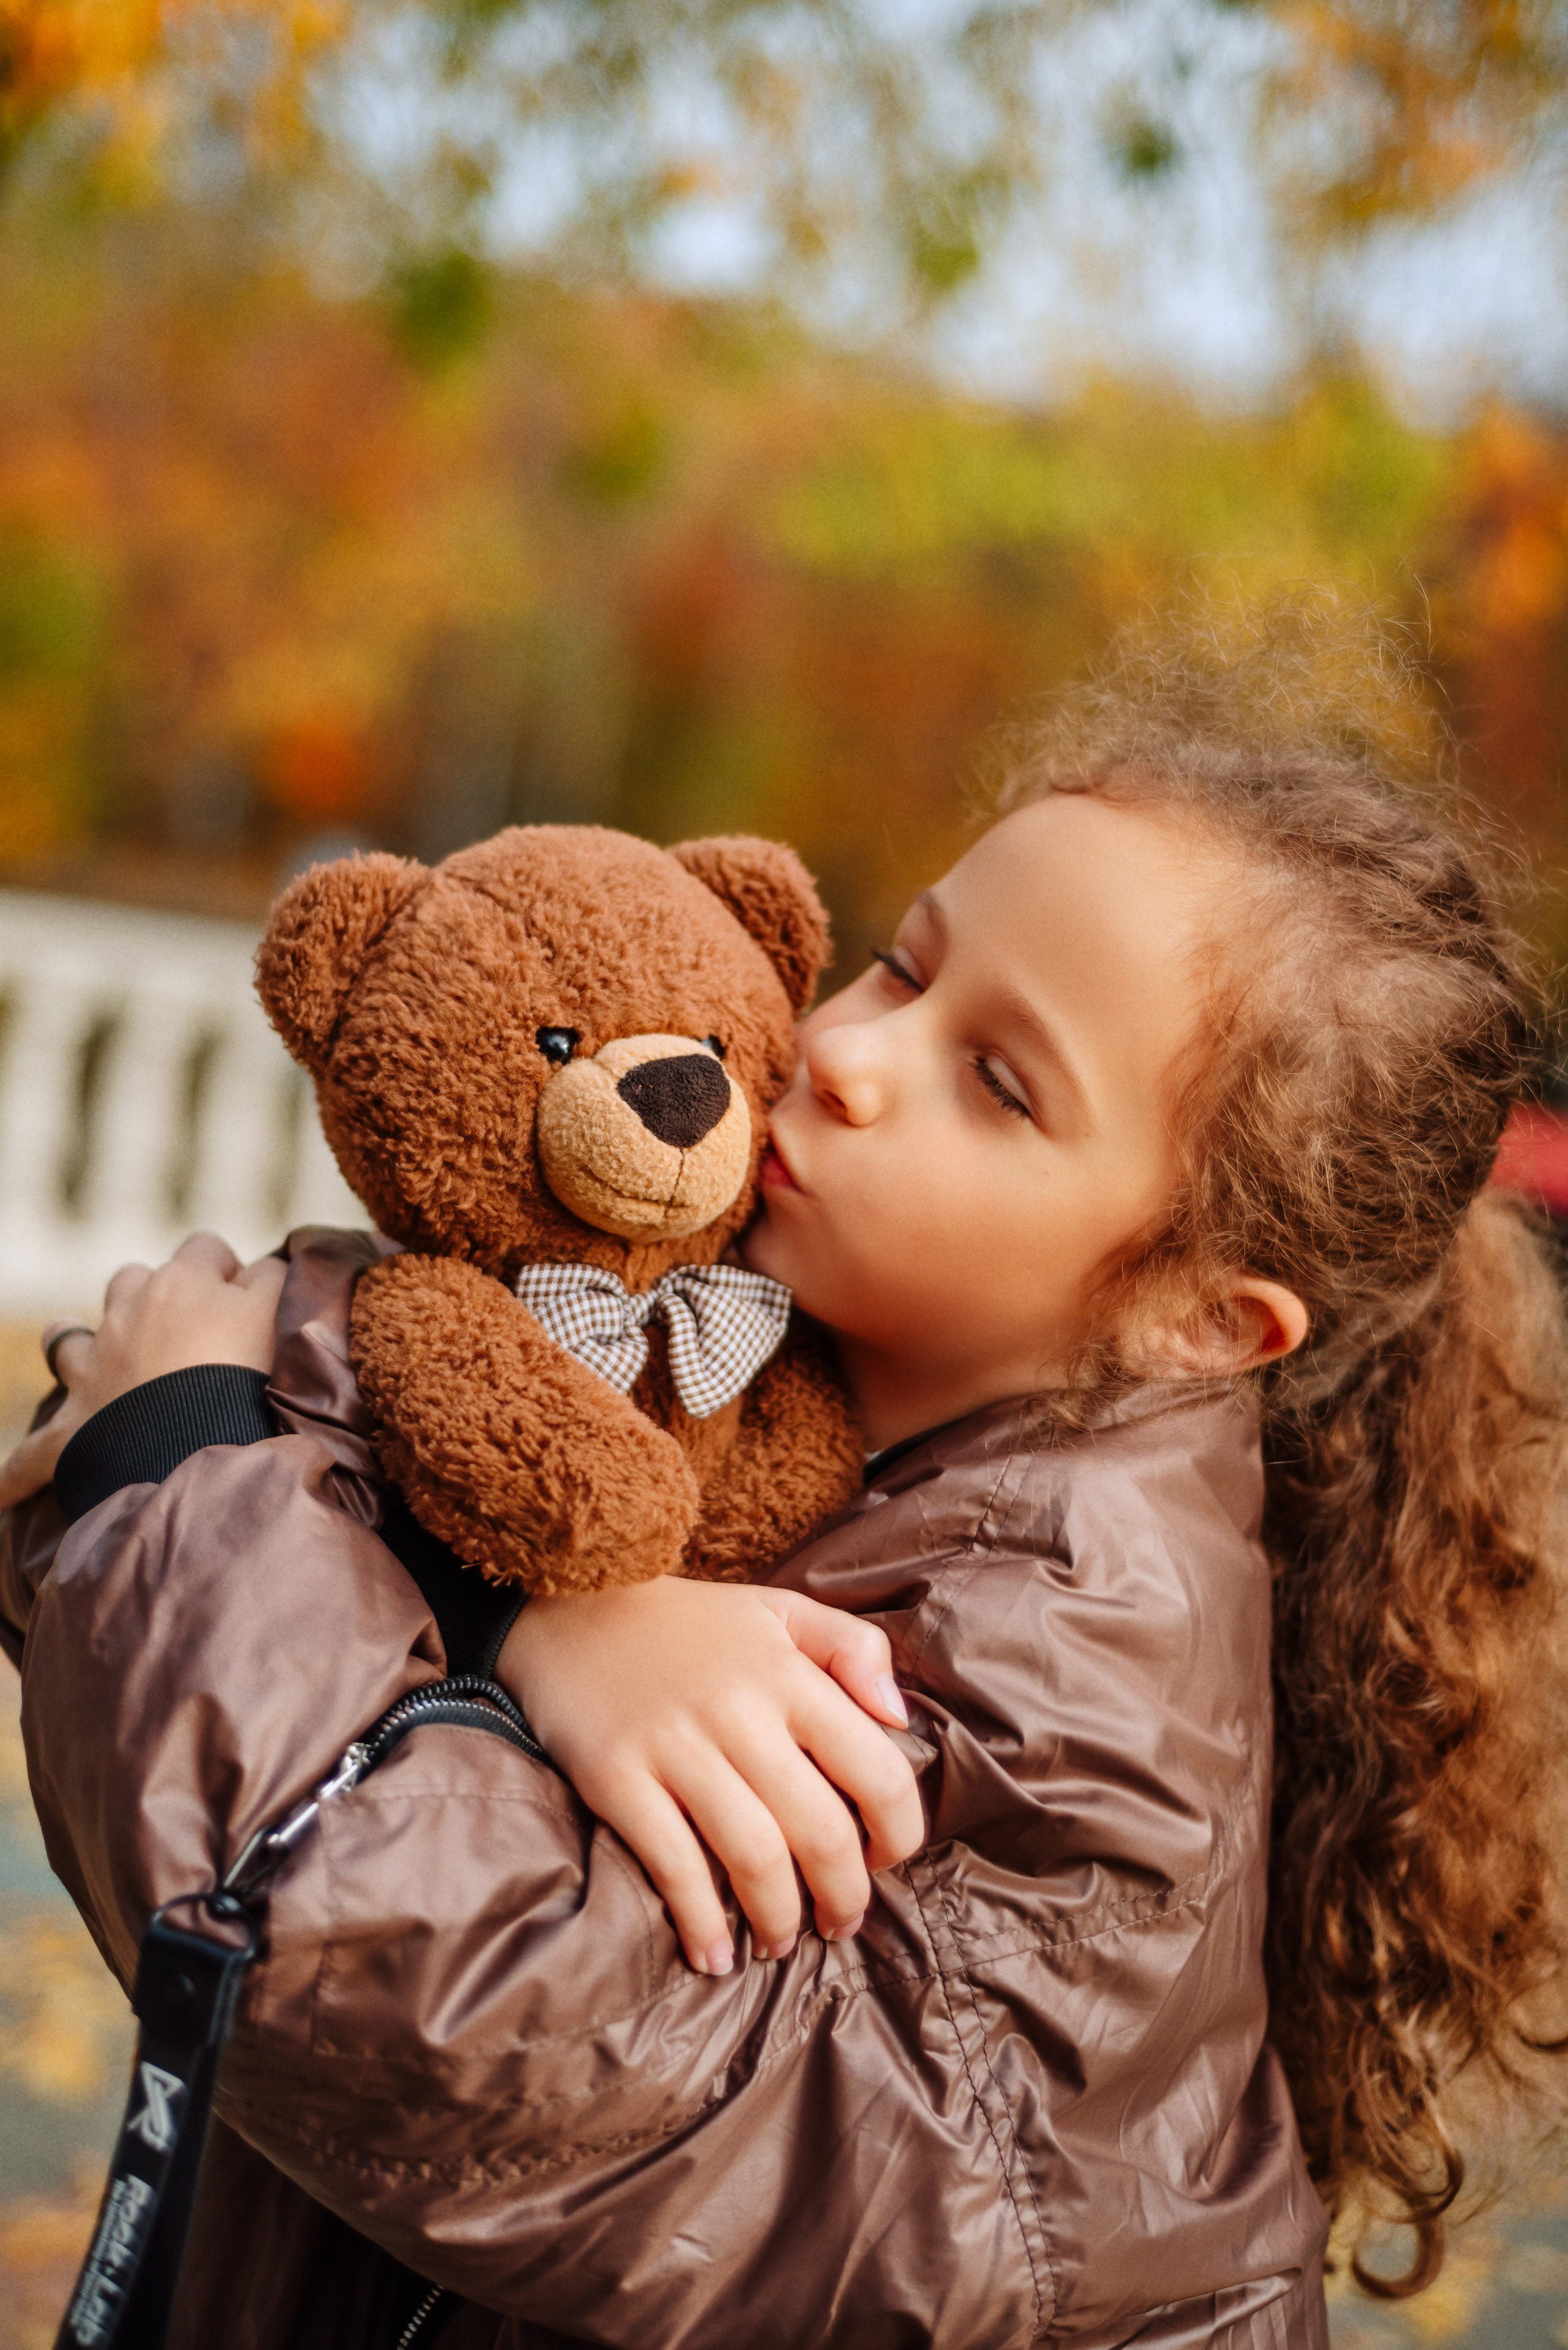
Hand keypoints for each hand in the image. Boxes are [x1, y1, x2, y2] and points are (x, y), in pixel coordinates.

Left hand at [0, 1233, 286, 1508]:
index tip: (246, 1298)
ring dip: (77, 1342)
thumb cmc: (242, 1376)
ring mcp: (93, 1367)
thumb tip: (261, 1267)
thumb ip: (271, 1281)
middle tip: (188, 1331)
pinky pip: (31, 1455)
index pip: (207, 1250)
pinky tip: (3, 1494)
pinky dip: (17, 1474)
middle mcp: (127, 1313)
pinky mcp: (72, 1429)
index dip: (227, 1270)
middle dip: (154, 1295)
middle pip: (134, 1279)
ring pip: (67, 1335)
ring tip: (93, 1358)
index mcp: (180, 1282)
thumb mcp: (273, 1313)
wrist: (191, 1447)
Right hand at [497, 1577, 923, 1974]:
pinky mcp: (618, 1778)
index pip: (876, 1770)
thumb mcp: (779, 1610)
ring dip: (778, 1920)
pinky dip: (701, 1924)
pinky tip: (713, 1955)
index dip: (896, 1832)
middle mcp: (740, 1711)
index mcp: (789, 1673)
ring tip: (780, 1944)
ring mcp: (675, 1746)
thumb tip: (900, 1718)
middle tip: (840, 1922)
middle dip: (843, 1896)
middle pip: (820, 1830)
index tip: (885, 1859)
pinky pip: (674, 1867)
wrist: (569, 1608)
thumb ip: (854, 1648)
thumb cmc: (688, 1623)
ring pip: (754, 1858)